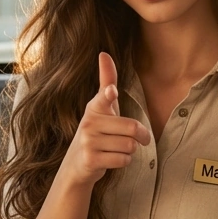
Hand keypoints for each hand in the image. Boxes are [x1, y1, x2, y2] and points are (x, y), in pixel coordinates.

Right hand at [58, 52, 150, 187]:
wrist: (76, 165)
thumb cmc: (96, 132)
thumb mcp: (101, 107)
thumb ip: (106, 81)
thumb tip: (104, 53)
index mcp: (94, 107)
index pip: (103, 98)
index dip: (108, 95)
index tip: (112, 92)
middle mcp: (89, 123)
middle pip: (132, 127)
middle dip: (141, 136)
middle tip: (139, 139)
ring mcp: (88, 142)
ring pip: (129, 145)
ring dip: (130, 150)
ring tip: (117, 149)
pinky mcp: (91, 160)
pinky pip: (123, 160)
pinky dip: (124, 161)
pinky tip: (112, 159)